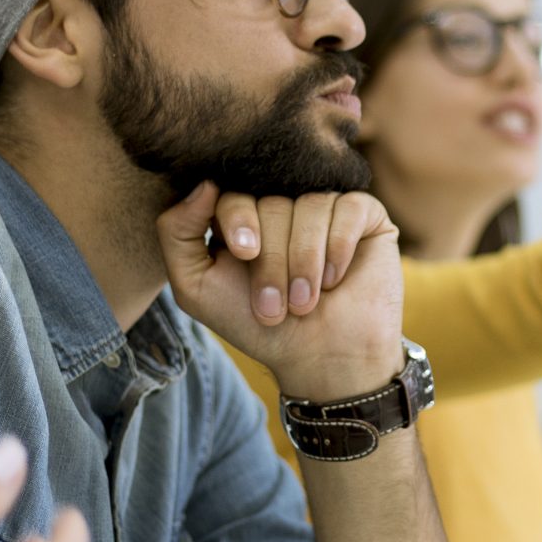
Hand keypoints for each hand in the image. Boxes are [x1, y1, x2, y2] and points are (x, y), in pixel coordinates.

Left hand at [160, 182, 403, 401]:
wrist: (320, 358)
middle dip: (272, 260)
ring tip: (305, 302)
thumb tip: (204, 182)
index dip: (238, 220)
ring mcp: (325, 207)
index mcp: (242, 214)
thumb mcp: (197, 287)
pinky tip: (336, 279)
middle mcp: (283, 203)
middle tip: (275, 305)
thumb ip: (177, 233)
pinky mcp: (364, 216)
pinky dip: (338, 247)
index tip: (244, 255)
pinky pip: (348, 207)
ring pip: (310, 204)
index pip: (233, 191)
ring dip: (304, 262)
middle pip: (271, 201)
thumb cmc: (256, 326)